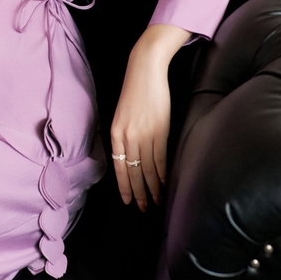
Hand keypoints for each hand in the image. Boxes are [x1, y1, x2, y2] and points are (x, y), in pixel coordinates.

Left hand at [110, 24, 190, 210]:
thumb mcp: (122, 116)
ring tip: (157, 201)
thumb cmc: (134, 93)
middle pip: (133, 172)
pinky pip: (160, 157)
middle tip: (144, 208)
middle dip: (139, 192)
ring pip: (147, 168)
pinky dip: (162, 172)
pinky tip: (164, 183)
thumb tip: (130, 159)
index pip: (119, 167)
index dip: (124, 186)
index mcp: (116, 133)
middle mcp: (128, 136)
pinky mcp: (159, 129)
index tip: (129, 201)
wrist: (144, 71)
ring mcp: (144, 134)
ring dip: (153, 187)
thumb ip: (125, 137)